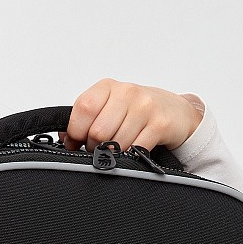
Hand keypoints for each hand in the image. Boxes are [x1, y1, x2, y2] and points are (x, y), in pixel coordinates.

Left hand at [59, 78, 204, 153]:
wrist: (176, 112)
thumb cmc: (138, 111)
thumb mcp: (110, 107)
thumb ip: (86, 119)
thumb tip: (65, 138)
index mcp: (108, 87)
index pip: (83, 108)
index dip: (76, 132)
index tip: (77, 141)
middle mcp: (127, 92)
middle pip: (98, 131)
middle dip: (95, 146)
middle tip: (101, 147)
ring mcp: (145, 107)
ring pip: (115, 143)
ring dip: (113, 153)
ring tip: (119, 147)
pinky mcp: (160, 124)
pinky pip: (135, 149)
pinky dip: (130, 156)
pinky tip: (133, 149)